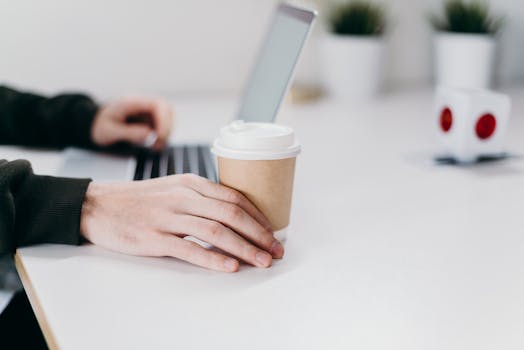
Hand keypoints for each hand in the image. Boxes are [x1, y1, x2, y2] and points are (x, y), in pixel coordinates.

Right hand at [80, 174, 283, 271]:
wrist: (99, 205)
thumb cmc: (139, 199)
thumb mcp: (173, 188)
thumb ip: (201, 198)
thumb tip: (233, 214)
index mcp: (191, 183)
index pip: (234, 198)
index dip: (258, 217)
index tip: (272, 233)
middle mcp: (184, 196)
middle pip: (231, 214)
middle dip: (259, 235)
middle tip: (275, 251)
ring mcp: (169, 216)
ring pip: (216, 231)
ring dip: (244, 248)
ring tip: (261, 261)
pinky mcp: (154, 237)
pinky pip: (189, 248)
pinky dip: (213, 258)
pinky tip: (230, 266)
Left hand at [91, 96, 173, 149]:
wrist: (93, 123)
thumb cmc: (99, 126)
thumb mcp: (109, 131)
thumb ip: (129, 133)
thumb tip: (150, 135)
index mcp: (131, 102)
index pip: (157, 105)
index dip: (164, 121)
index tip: (160, 136)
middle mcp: (142, 103)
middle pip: (167, 108)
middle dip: (167, 127)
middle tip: (159, 143)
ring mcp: (146, 110)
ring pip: (168, 116)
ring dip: (166, 131)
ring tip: (156, 146)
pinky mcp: (149, 117)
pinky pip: (163, 123)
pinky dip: (163, 134)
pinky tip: (155, 144)